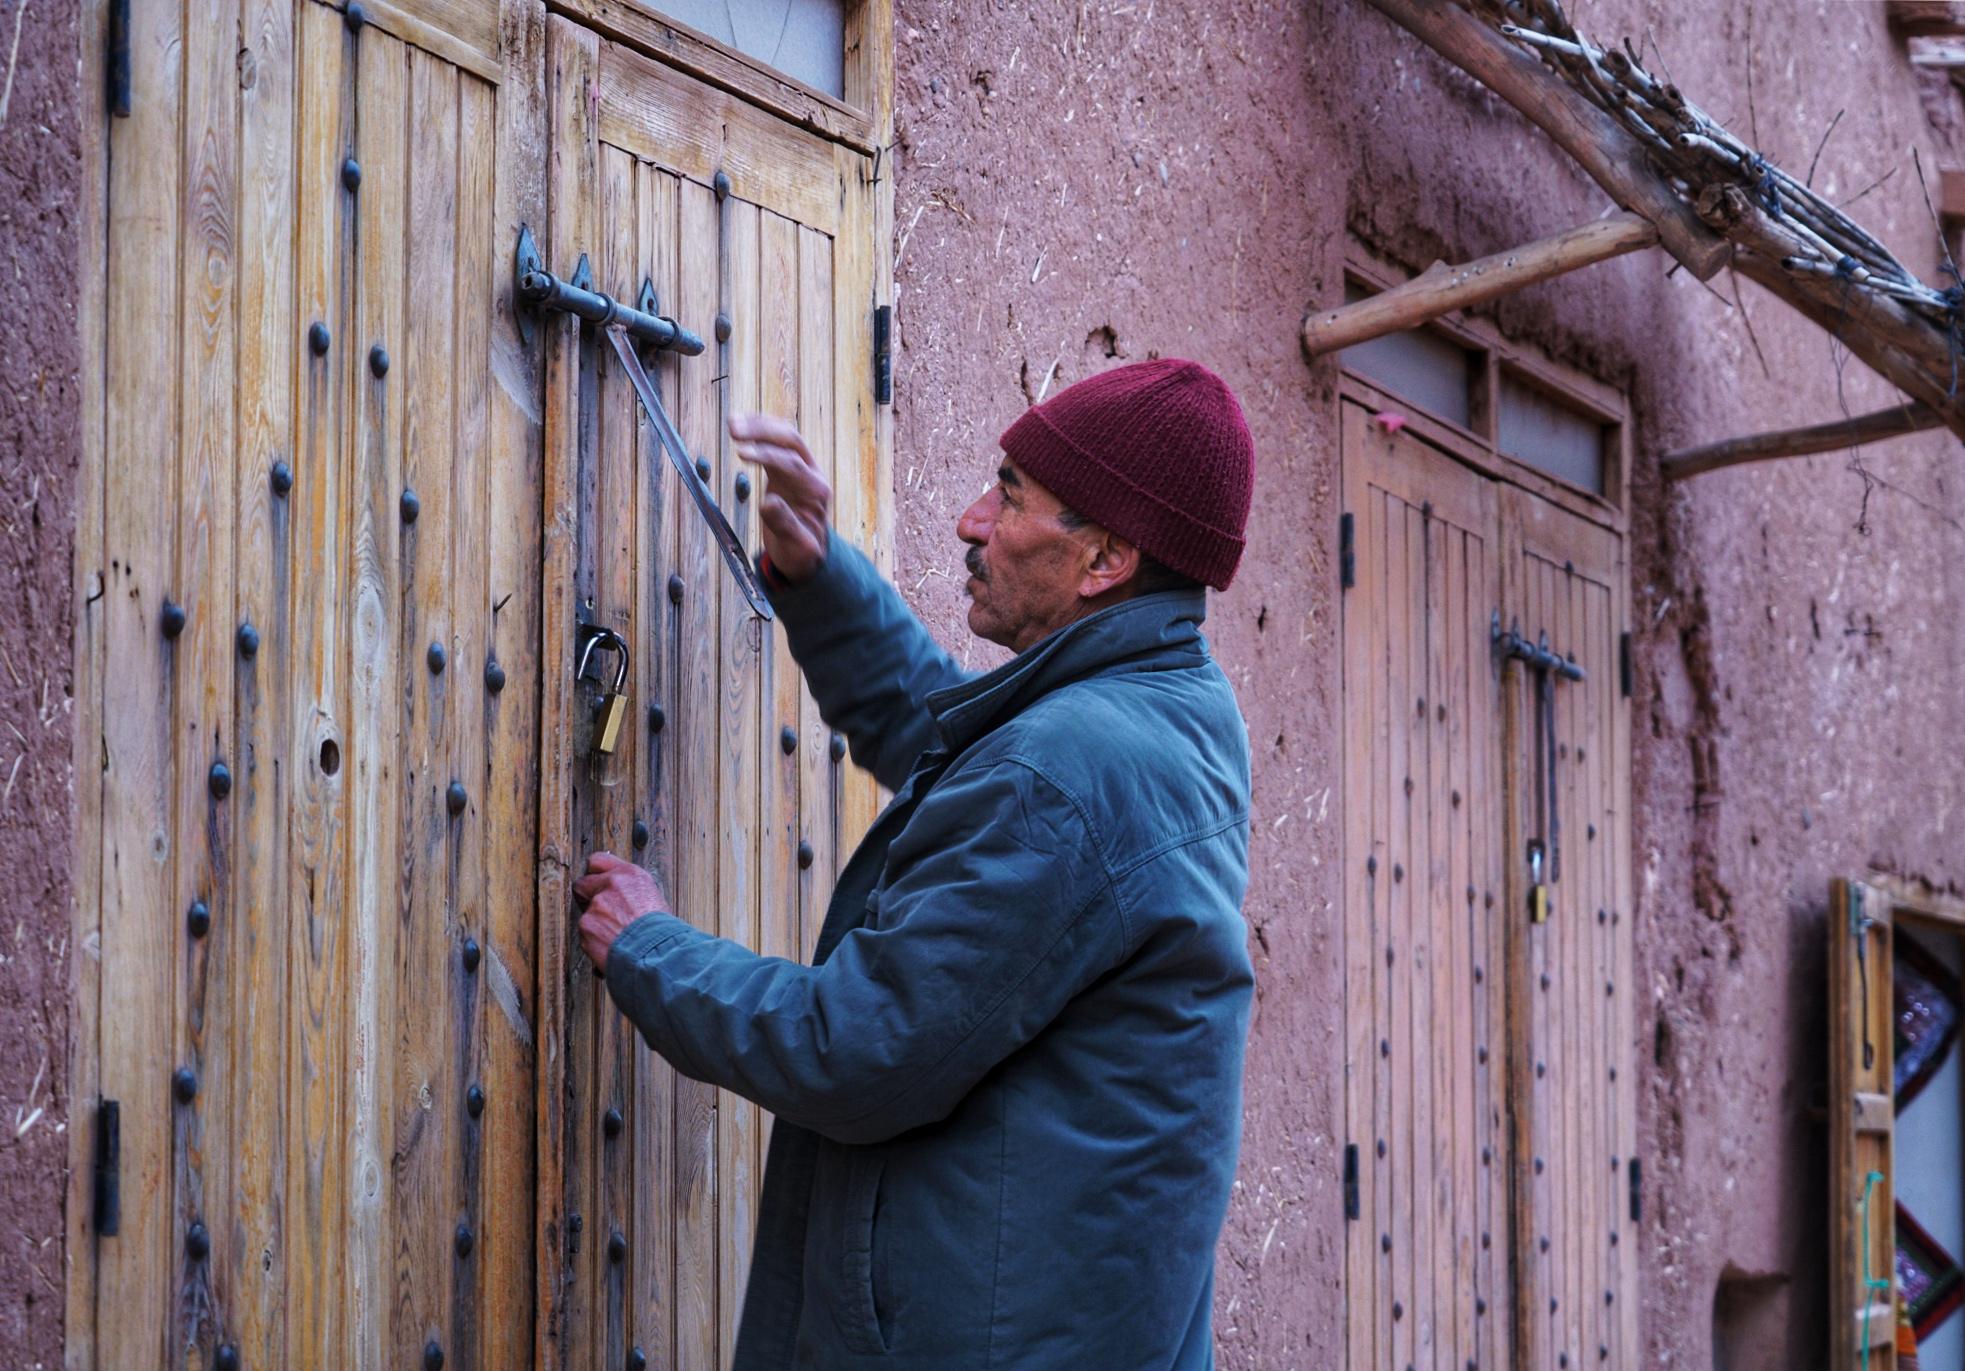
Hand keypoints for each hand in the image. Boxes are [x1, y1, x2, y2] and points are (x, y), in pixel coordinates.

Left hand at [573, 850, 670, 974]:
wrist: (659, 952)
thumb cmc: (664, 931)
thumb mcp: (653, 899)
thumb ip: (630, 892)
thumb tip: (620, 898)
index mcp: (631, 875)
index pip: (598, 860)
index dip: (594, 874)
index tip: (595, 882)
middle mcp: (612, 884)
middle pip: (582, 884)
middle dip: (586, 898)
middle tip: (598, 911)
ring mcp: (597, 904)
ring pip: (585, 913)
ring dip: (595, 924)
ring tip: (615, 937)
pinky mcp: (587, 924)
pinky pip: (585, 933)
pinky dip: (594, 941)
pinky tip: (612, 947)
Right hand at [729, 412, 830, 582]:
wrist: (807, 555)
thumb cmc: (802, 553)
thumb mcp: (796, 548)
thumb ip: (785, 525)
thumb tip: (768, 502)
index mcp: (816, 491)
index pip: (792, 463)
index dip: (766, 455)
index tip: (742, 452)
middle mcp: (811, 474)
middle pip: (791, 440)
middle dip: (763, 431)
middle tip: (734, 429)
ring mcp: (800, 469)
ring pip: (783, 436)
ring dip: (759, 426)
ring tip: (732, 422)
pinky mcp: (786, 468)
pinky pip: (774, 443)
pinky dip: (758, 432)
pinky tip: (739, 427)